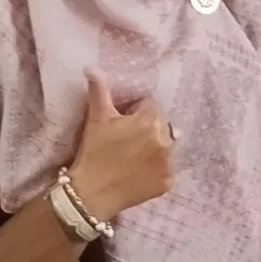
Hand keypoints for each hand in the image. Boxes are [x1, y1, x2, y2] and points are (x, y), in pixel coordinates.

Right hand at [67, 70, 174, 222]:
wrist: (92, 193)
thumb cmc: (94, 152)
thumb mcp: (96, 119)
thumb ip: (99, 90)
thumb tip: (92, 68)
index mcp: (150, 120)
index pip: (149, 106)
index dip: (134, 114)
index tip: (121, 126)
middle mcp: (165, 140)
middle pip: (160, 125)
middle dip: (146, 129)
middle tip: (125, 142)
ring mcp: (168, 163)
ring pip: (165, 146)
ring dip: (153, 148)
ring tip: (132, 158)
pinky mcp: (167, 182)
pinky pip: (165, 169)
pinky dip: (155, 170)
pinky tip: (138, 173)